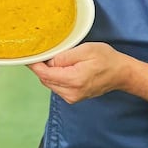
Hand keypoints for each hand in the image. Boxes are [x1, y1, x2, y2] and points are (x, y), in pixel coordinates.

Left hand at [27, 42, 147, 104]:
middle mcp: (71, 93)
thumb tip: (48, 60)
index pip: (45, 74)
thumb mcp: (86, 50)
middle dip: (41, 66)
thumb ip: (66, 56)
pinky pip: (57, 86)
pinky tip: (60, 66)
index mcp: (73, 80)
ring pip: (50, 83)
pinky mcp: (73, 97)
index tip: (27, 55)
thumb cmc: (106, 59)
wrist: (121, 73)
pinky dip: (54, 76)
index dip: (34, 64)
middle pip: (45, 80)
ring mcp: (72, 97)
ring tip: (52, 57)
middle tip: (41, 52)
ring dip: (48, 71)